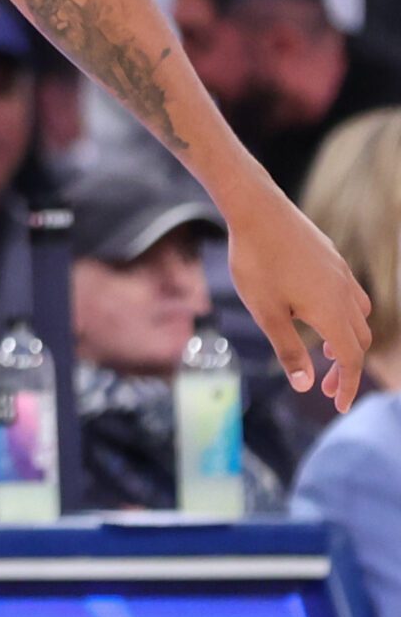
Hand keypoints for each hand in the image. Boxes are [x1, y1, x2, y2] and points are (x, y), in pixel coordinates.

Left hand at [226, 190, 371, 408]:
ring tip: (326, 352)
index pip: (351, 359)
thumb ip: (288, 349)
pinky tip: (317, 313)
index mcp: (332, 312)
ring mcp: (341, 273)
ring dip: (349, 339)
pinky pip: (350, 294)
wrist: (257, 210)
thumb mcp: (266, 312)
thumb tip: (304, 385)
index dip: (348, 385)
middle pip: (360, 340)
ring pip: (359, 316)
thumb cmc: (256, 262)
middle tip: (327, 385)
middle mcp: (345, 293)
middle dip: (347, 367)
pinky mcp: (332, 258)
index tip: (337, 405)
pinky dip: (344, 315)